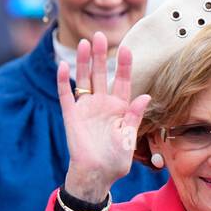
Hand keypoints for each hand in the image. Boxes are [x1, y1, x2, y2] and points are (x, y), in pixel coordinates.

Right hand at [58, 31, 149, 202]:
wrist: (96, 175)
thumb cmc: (116, 161)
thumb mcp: (129, 139)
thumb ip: (134, 117)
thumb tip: (145, 96)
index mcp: (120, 109)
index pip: (123, 82)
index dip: (124, 66)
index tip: (127, 49)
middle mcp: (103, 104)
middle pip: (102, 74)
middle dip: (102, 55)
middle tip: (101, 35)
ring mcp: (86, 108)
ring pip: (85, 79)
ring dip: (85, 61)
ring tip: (86, 43)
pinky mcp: (71, 115)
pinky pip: (66, 94)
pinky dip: (64, 81)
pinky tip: (64, 65)